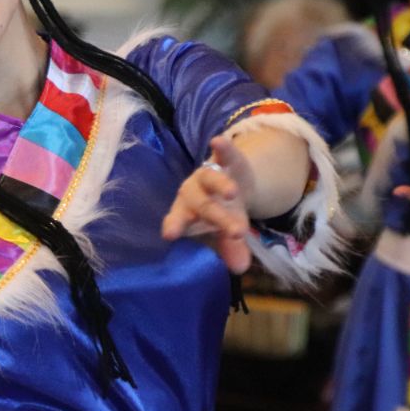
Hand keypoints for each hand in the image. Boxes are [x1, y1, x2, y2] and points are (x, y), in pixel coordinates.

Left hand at [162, 136, 252, 272]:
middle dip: (219, 219)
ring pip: (211, 179)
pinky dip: (222, 147)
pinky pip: (223, 153)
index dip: (174, 226)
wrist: (234, 184)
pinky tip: (219, 141)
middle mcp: (192, 193)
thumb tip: (239, 269)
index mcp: (186, 213)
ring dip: (220, 185)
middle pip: (203, 206)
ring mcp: (207, 175)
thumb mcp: (227, 232)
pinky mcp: (224, 160)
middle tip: (237, 233)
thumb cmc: (220, 214)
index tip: (170, 235)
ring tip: (232, 193)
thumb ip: (231, 248)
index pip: (177, 221)